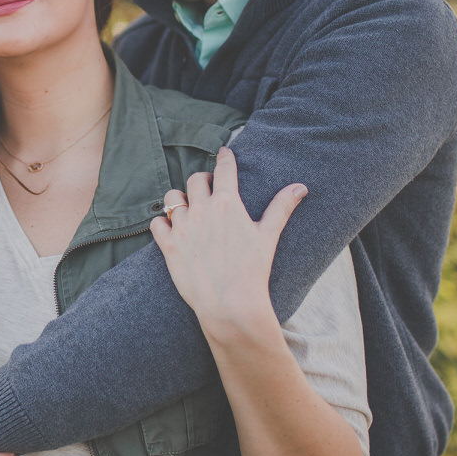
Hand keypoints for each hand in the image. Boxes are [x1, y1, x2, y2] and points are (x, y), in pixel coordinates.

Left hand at [148, 146, 305, 331]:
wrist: (230, 304)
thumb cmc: (252, 270)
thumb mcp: (268, 236)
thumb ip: (281, 207)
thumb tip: (300, 187)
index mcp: (226, 203)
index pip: (223, 169)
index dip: (225, 158)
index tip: (224, 151)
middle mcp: (201, 210)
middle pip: (195, 180)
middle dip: (202, 180)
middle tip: (207, 187)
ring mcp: (182, 227)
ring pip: (172, 198)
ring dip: (179, 199)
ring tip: (187, 207)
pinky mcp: (168, 245)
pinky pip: (156, 223)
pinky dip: (162, 223)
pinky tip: (171, 229)